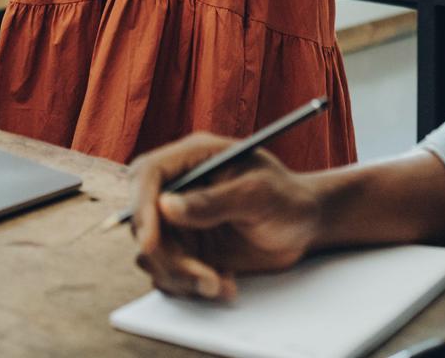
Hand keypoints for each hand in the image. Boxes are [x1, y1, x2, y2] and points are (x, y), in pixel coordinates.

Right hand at [128, 133, 322, 300]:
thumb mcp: (258, 194)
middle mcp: (180, 187)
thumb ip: (213, 200)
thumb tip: (165, 205)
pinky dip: (190, 287)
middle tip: (204, 278)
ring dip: (181, 277)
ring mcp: (181, 221)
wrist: (304, 225)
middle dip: (167, 256)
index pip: (147, 174)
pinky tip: (224, 283)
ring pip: (153, 253)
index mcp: (194, 158)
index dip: (140, 206)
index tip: (151, 242)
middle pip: (143, 220)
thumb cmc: (287, 198)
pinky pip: (168, 273)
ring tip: (221, 283)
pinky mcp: (188, 249)